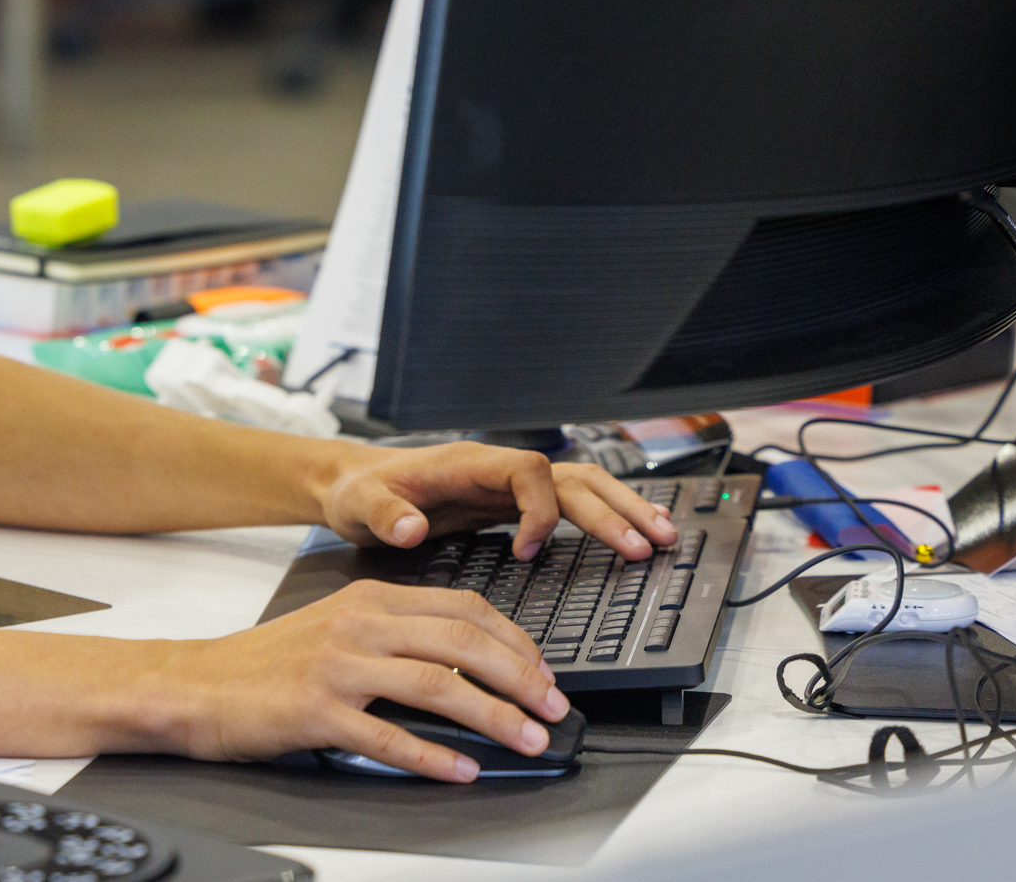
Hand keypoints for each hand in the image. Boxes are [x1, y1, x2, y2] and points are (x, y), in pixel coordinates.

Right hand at [161, 578, 572, 782]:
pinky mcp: (317, 710)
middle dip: (521, 677)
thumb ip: (399, 635)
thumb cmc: (271, 663)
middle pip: (462, 641)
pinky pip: (388, 735)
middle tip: (554, 707)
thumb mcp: (340, 628)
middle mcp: (359, 624)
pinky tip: (461, 770)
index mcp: (370, 599)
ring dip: (494, 716)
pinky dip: (433, 755)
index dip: (517, 641)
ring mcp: (338, 666)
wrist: (198, 684)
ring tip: (527, 739)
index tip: (545, 672)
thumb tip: (471, 664)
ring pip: (437, 684)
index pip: (465, 608)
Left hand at [316, 443, 676, 560]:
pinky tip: (629, 533)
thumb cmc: (359, 493)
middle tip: (649, 544)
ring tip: (663, 536)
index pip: (528, 472)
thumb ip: (386, 514)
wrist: (352, 486)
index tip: (527, 550)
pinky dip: (602, 516)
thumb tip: (411, 528)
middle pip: (570, 478)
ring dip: (621, 509)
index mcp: (467, 465)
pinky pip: (566, 505)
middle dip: (612, 509)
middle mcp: (495, 471)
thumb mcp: (360, 505)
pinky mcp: (508, 505)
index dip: (539, 510)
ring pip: (579, 487)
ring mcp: (506, 487)